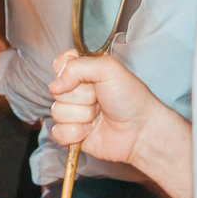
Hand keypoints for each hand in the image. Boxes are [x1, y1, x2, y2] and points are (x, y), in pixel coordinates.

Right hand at [48, 50, 162, 166]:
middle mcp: (78, 91)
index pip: (60, 64)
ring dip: (81, 116)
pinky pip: (58, 132)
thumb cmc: (131, 98)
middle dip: (80, 96)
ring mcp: (74, 113)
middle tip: (99, 99)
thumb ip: (77, 67)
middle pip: (56, 90)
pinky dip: (75, 133)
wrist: (141, 131)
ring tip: (99, 116)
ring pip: (57, 112)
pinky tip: (90, 131)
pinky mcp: (73, 133)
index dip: (67, 71)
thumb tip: (55, 84)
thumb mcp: (108, 69)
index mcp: (86, 71)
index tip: (84, 77)